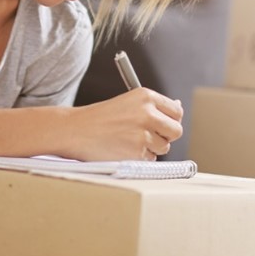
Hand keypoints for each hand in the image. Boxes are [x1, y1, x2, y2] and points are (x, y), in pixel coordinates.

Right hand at [66, 88, 183, 160]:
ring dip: (152, 148)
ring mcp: (143, 133)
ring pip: (164, 147)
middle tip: (149, 136)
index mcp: (146, 96)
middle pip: (176, 130)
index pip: (176, 111)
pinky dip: (140, 158)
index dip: (171, 120)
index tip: (163, 125)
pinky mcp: (137, 152)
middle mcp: (147, 113)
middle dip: (166, 136)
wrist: (76, 130)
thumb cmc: (100, 117)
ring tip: (130, 141)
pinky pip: (150, 159)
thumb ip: (153, 107)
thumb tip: (178, 108)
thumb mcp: (128, 103)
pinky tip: (123, 149)